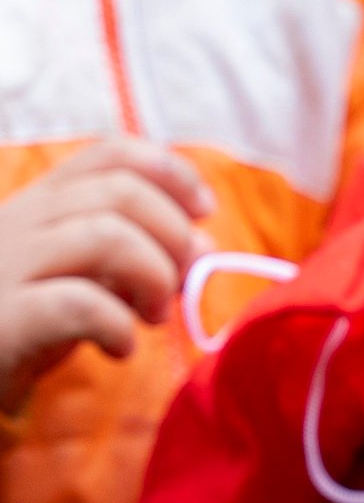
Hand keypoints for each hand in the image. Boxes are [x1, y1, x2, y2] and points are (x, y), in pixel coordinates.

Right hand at [0, 138, 208, 410]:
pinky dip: (118, 326)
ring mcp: (6, 267)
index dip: (172, 173)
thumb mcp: (80, 279)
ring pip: (105, 236)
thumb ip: (135, 258)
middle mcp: (18, 221)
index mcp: (38, 204)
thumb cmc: (23, 327)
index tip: (204, 210)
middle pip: (120, 191)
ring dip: (153, 277)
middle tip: (180, 284)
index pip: (111, 154)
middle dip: (173, 234)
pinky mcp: (3, 320)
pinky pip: (77, 305)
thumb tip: (202, 245)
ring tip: (151, 316)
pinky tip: (119, 348)